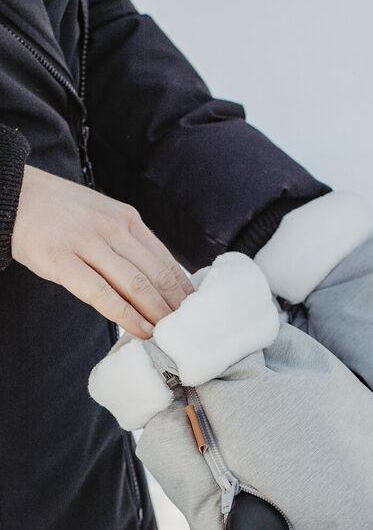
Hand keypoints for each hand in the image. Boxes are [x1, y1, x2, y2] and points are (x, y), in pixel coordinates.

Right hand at [12, 164, 193, 338]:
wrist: (12, 193)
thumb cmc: (59, 211)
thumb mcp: (102, 215)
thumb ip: (127, 241)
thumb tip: (156, 277)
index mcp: (127, 218)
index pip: (166, 259)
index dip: (184, 289)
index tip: (196, 311)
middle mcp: (112, 228)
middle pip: (156, 274)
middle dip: (176, 306)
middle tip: (190, 330)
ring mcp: (87, 243)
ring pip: (135, 284)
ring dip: (157, 313)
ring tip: (171, 335)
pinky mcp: (61, 261)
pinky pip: (101, 293)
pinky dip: (125, 315)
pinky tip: (140, 330)